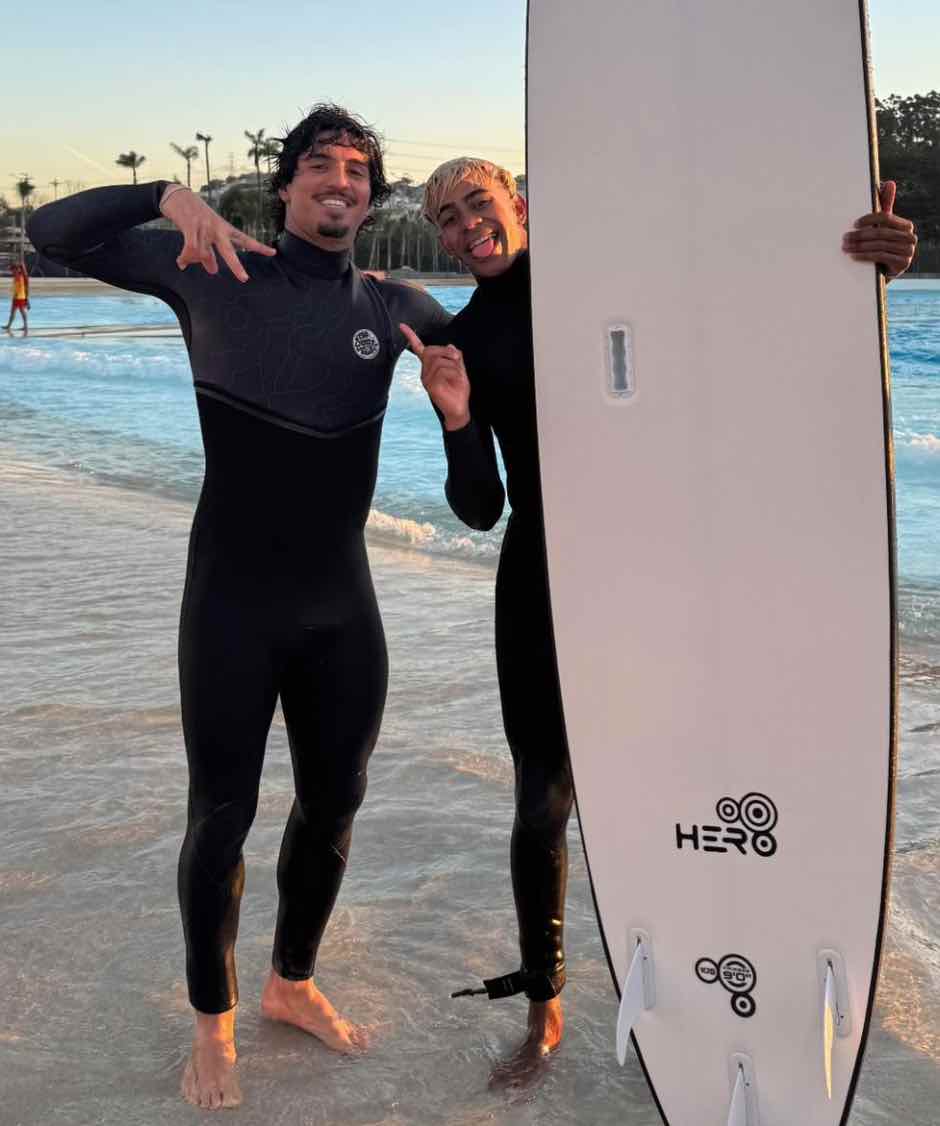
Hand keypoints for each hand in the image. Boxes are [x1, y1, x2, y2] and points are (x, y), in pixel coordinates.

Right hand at [160, 186, 275, 281]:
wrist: (178, 195)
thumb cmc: (195, 217)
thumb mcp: (206, 234)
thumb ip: (211, 255)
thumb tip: (212, 272)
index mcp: (225, 229)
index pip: (245, 240)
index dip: (259, 247)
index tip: (273, 252)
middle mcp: (218, 228)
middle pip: (229, 250)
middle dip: (236, 266)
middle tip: (244, 279)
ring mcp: (205, 227)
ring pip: (203, 254)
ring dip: (193, 260)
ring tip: (184, 262)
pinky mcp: (191, 225)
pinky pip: (191, 249)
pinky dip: (185, 258)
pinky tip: (181, 263)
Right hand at [400, 323, 470, 429]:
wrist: (459, 410)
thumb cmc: (458, 392)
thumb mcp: (459, 370)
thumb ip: (454, 357)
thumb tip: (450, 345)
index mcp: (430, 367)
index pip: (419, 349)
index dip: (411, 336)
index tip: (402, 325)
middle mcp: (425, 372)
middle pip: (433, 350)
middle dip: (449, 353)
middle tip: (458, 363)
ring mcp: (426, 379)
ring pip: (440, 361)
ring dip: (454, 367)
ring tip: (457, 378)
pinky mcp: (430, 385)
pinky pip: (443, 371)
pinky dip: (454, 374)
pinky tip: (455, 382)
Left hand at [842, 181, 916, 278]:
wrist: (884, 271)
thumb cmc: (882, 245)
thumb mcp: (883, 227)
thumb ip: (885, 206)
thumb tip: (889, 183)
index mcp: (905, 226)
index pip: (886, 217)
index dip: (869, 219)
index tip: (854, 224)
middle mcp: (910, 237)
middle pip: (881, 233)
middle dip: (860, 235)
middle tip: (845, 237)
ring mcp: (908, 251)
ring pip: (879, 245)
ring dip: (859, 246)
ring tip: (845, 247)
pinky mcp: (902, 264)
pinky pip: (880, 256)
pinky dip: (865, 256)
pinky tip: (853, 256)